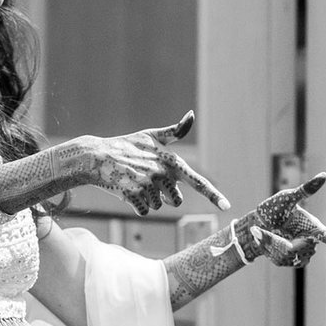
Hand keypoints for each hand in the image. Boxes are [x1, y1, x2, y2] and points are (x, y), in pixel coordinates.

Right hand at [59, 112, 229, 216]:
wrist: (97, 156)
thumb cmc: (126, 145)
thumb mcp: (151, 135)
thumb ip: (175, 131)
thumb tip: (191, 114)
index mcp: (171, 160)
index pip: (197, 181)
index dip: (214, 195)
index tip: (228, 207)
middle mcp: (162, 173)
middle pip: (176, 201)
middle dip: (165, 196)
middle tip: (148, 181)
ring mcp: (148, 185)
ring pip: (158, 207)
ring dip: (148, 199)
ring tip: (134, 181)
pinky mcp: (134, 195)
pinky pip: (144, 211)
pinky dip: (137, 205)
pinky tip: (127, 190)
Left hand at [226, 173, 325, 266]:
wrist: (257, 224)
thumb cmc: (274, 208)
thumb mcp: (287, 198)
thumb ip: (305, 190)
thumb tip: (324, 175)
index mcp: (314, 227)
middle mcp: (311, 242)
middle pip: (297, 249)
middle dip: (277, 241)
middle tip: (261, 230)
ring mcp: (302, 254)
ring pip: (288, 256)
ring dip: (271, 246)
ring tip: (264, 234)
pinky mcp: (292, 262)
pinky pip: (282, 262)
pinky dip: (270, 252)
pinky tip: (267, 243)